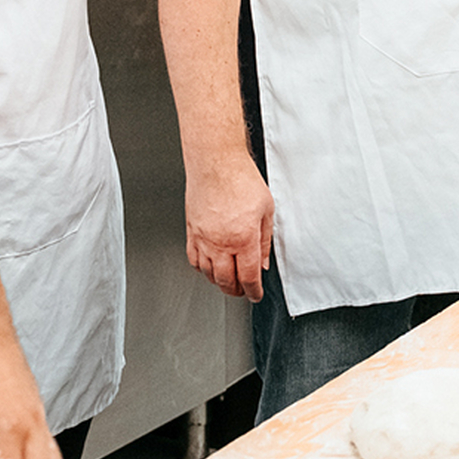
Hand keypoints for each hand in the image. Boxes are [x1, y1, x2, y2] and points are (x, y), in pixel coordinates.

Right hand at [184, 155, 273, 300]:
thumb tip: (263, 261)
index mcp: (244, 238)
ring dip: (219, 282)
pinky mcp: (191, 232)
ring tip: (228, 282)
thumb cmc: (242, 180)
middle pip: (226, 280)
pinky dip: (202, 269)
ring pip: (208, 273)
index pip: (248, 276)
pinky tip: (209, 267)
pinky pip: (194, 260)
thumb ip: (265, 240)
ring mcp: (203, 239)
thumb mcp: (266, 209)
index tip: (255, 295)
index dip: (253, 291)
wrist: (216, 164)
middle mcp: (221, 243)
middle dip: (236, 290)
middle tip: (242, 291)